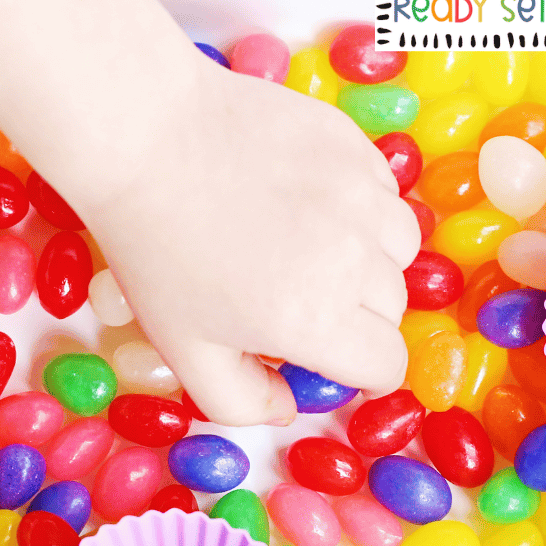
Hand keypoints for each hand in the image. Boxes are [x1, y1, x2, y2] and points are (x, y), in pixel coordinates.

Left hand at [82, 60, 419, 425]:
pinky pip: (384, 193)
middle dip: (357, 320)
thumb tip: (288, 404)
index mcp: (315, 320)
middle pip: (393, 310)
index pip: (388, 366)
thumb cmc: (158, 252)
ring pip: (399, 249)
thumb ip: (243, 402)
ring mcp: (360, 195)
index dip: (363, 375)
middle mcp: (353, 258)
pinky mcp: (354, 145)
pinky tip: (307, 205)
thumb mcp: (186, 353)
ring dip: (369, 263)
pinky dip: (362, 209)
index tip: (335, 362)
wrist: (146, 141)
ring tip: (310, 252)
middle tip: (299, 303)